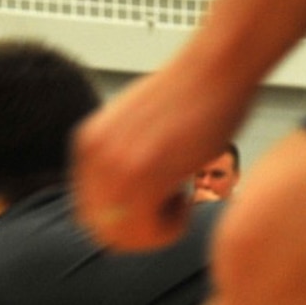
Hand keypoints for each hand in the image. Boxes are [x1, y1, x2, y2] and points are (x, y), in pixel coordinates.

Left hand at [74, 68, 250, 251]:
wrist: (217, 66)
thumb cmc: (193, 95)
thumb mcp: (138, 131)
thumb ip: (122, 163)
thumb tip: (123, 213)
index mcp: (88, 145)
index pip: (88, 216)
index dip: (124, 224)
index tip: (152, 212)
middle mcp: (94, 156)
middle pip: (104, 233)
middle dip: (141, 233)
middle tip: (169, 212)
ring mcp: (116, 165)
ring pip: (126, 239)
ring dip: (158, 232)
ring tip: (181, 201)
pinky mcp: (144, 174)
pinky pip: (150, 233)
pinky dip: (173, 228)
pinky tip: (187, 196)